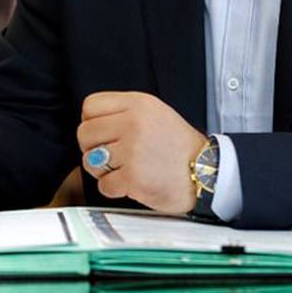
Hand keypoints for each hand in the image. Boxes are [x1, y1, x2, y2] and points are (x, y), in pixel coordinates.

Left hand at [77, 92, 206, 213]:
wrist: (207, 172)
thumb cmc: (180, 147)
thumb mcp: (156, 113)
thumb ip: (124, 113)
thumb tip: (90, 124)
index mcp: (138, 103)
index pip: (90, 106)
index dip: (93, 122)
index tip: (105, 133)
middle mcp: (134, 122)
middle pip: (84, 133)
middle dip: (93, 148)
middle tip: (113, 156)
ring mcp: (133, 149)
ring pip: (90, 160)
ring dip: (103, 171)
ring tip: (123, 169)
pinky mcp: (133, 176)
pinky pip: (103, 185)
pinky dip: (114, 189)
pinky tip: (131, 183)